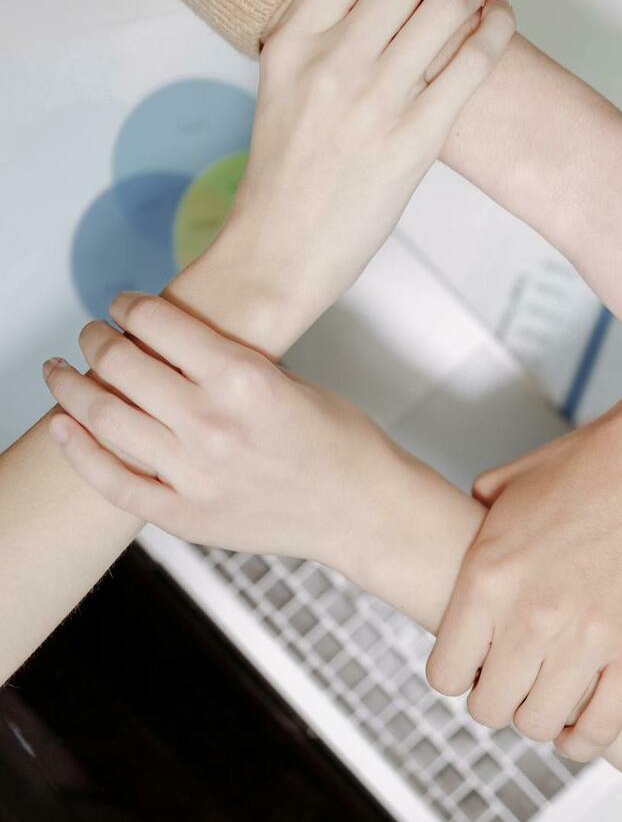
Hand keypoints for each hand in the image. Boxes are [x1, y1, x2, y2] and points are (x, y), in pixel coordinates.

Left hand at [41, 293, 401, 577]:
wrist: (363, 510)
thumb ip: (228, 365)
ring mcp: (194, 474)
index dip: (128, 306)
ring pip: (105, 419)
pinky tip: (60, 428)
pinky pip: (115, 483)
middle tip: (90, 334)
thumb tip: (172, 345)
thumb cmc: (339, 442)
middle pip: (122, 364)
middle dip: (96, 340)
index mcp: (242, 378)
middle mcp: (211, 423)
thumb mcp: (290, 379)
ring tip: (60, 372)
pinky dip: (79, 453)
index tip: (120, 305)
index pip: (157, 323)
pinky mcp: (186, 516)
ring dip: (72, 387)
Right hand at [186, 0, 514, 354]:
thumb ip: (318, 33)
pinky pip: (474, 62)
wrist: (279, 252)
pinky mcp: (416, 141)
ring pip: (450, 4)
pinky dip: (498, 27)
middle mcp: (334, 62)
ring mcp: (377, 101)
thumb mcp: (279, 84)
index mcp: (293, 40)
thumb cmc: (284, 174)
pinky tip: (499, 20)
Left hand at [426, 363, 621, 759]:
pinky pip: (600, 729)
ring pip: (538, 724)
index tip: (473, 664)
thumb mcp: (505, 487)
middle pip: (489, 709)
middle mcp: (531, 616)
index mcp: (488, 577)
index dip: (457, 673)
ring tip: (546, 693)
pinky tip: (575, 728)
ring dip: (537, 716)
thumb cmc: (588, 466)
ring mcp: (588, 639)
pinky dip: (581, 740)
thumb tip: (457, 538)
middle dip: (495, 698)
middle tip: (512, 679)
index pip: (445, 674)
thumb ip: (471, 523)